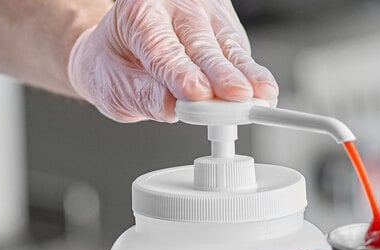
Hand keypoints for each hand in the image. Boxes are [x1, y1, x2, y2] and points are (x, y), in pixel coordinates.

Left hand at [68, 0, 277, 122]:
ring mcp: (202, 11)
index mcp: (138, 15)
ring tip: (263, 96)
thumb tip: (173, 108)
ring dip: (247, 73)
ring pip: (228, 45)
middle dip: (223, 74)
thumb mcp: (115, 88)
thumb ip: (144, 98)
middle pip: (202, 45)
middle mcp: (173, 5)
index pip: (164, 51)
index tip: (199, 95)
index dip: (183, 75)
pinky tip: (261, 91)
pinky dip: (250, 72)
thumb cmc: (117, 65)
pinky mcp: (223, 24)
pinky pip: (239, 48)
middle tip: (239, 98)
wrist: (121, 48)